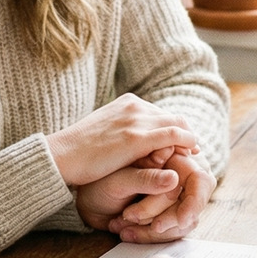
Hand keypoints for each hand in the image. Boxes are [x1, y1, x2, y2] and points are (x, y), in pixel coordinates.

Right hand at [46, 94, 197, 188]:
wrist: (63, 155)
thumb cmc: (79, 149)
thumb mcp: (105, 130)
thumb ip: (122, 129)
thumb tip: (131, 138)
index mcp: (128, 102)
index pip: (160, 113)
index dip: (175, 128)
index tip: (182, 142)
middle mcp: (135, 106)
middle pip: (173, 117)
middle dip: (185, 133)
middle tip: (193, 149)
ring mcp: (137, 120)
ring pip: (176, 124)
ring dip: (188, 140)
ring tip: (193, 155)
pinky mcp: (137, 138)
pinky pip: (173, 135)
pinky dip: (186, 143)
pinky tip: (191, 154)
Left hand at [109, 150, 214, 241]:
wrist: (87, 199)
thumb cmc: (100, 181)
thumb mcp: (119, 180)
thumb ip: (146, 178)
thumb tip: (174, 179)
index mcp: (170, 156)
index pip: (198, 178)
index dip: (193, 201)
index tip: (182, 219)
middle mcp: (177, 175)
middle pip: (193, 202)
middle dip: (171, 217)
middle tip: (154, 226)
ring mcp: (173, 196)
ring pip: (183, 221)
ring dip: (154, 228)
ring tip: (125, 224)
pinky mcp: (166, 214)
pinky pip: (171, 232)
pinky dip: (148, 235)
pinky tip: (126, 232)